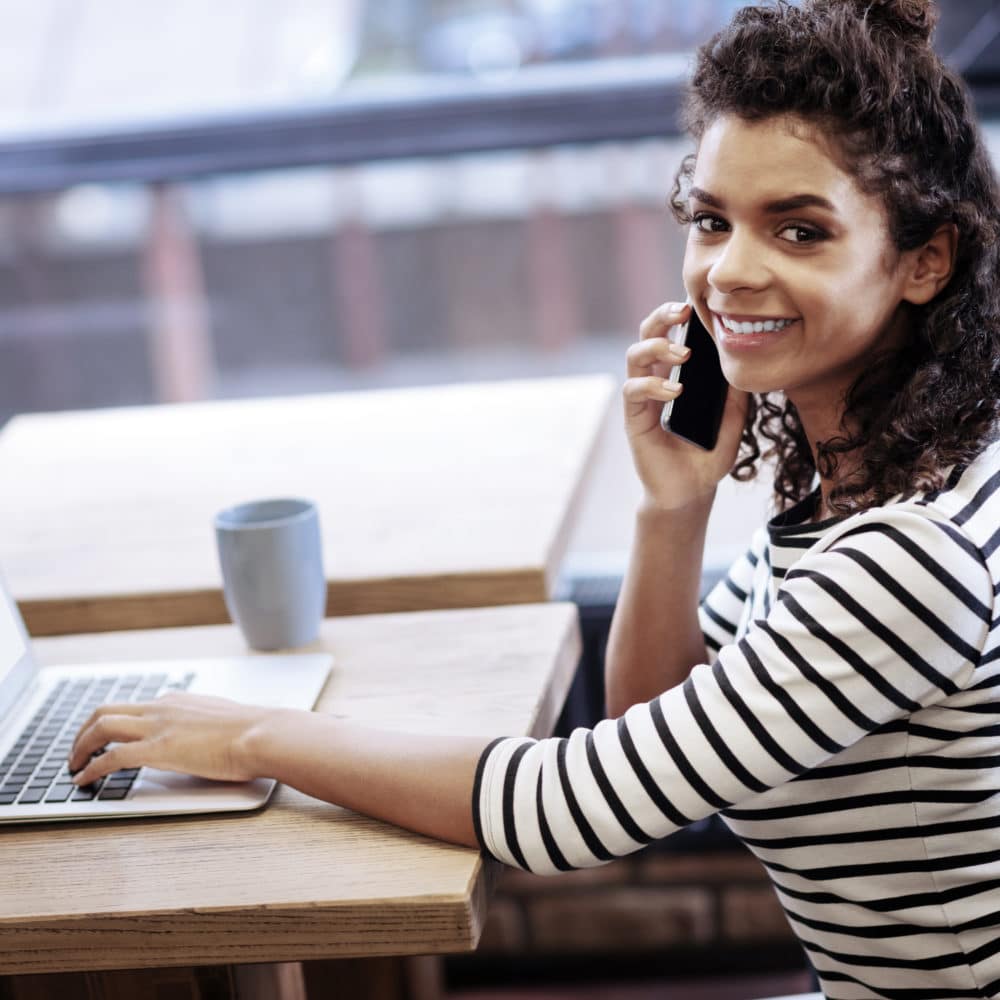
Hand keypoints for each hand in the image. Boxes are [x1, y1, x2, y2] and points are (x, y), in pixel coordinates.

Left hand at [68, 692, 276, 785]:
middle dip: (84, 731)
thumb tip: (199, 739)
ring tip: (73, 766)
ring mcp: (158, 727)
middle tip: (77, 751)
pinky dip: (92, 769)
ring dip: (80, 747)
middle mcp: (162, 708)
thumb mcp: (220, 720)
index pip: (133, 707)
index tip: (105, 739)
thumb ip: (202, 726)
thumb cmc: (253, 732)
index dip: (111, 724)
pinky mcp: (159, 750)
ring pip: (102, 727)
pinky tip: (84, 781)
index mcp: (177, 701)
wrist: (262, 734)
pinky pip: (112, 757)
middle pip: (106, 711)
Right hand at [624, 301, 747, 510]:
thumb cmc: (707, 458)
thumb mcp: (732, 420)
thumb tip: (744, 359)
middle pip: (646, 336)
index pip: (668, 336)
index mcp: (674, 378)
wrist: (690, 494)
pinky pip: (633, 392)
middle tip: (684, 314)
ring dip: (658, 348)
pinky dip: (654, 386)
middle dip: (661, 318)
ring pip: (634, 357)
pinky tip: (675, 392)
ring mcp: (641, 401)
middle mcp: (654, 384)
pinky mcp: (635, 421)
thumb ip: (735, 393)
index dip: (677, 317)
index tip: (697, 307)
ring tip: (685, 356)